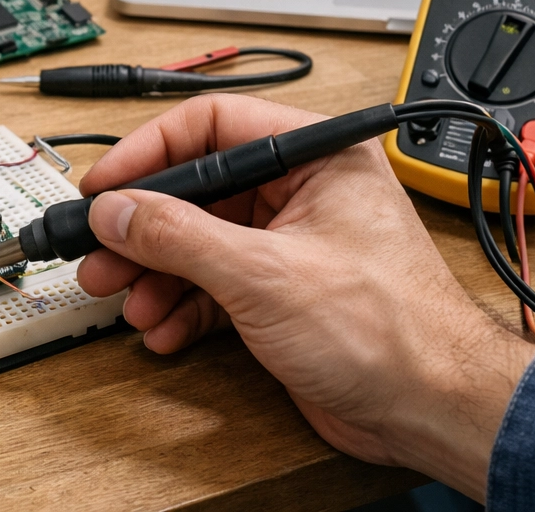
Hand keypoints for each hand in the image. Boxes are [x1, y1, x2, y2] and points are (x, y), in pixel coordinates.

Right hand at [75, 94, 534, 500]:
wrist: (435, 410)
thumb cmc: (394, 331)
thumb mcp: (264, 273)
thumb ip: (180, 236)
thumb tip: (118, 209)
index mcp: (317, 155)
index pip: (214, 124)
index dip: (150, 151)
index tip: (106, 184)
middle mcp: (303, 191)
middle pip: (199, 188)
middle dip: (144, 226)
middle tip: (100, 249)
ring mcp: (291, 243)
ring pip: (199, 240)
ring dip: (156, 272)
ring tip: (123, 296)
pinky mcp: (283, 292)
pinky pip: (214, 284)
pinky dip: (182, 305)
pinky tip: (163, 327)